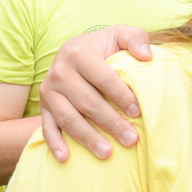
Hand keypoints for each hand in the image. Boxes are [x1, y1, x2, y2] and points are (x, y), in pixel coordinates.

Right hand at [39, 25, 152, 161]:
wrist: (74, 50)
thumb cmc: (103, 46)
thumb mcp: (120, 34)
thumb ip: (136, 38)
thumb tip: (147, 56)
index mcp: (79, 53)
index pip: (103, 79)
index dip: (121, 96)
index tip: (138, 112)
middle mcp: (60, 72)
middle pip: (88, 102)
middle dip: (111, 123)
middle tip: (131, 139)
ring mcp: (49, 91)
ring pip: (69, 118)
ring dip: (88, 138)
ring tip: (108, 153)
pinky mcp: (43, 106)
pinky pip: (47, 127)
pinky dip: (55, 143)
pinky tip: (65, 157)